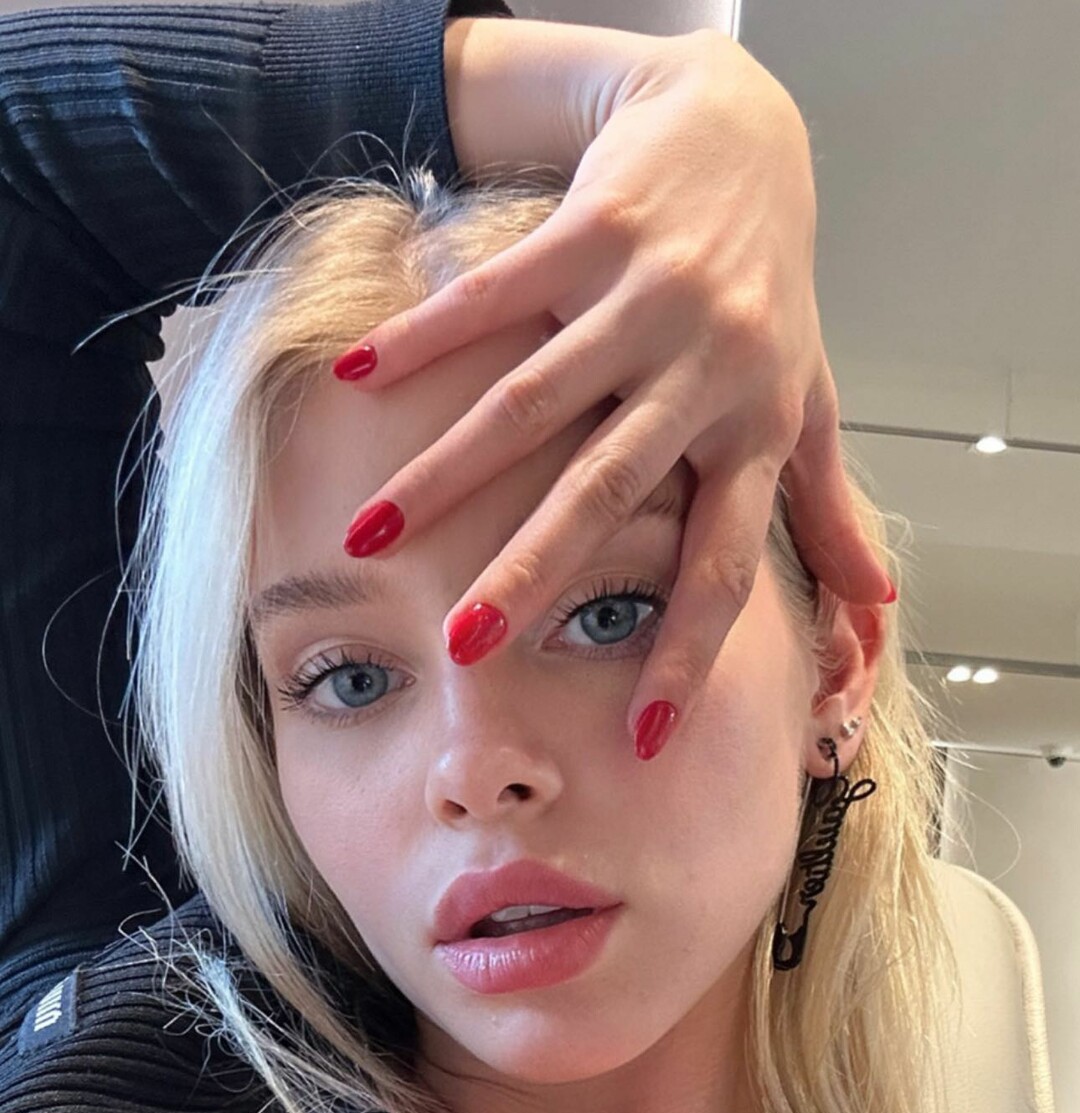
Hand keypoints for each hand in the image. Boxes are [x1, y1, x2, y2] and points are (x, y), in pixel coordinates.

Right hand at [333, 27, 894, 759]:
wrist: (740, 130)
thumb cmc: (769, 289)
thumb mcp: (808, 400)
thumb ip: (827, 508)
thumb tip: (879, 606)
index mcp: (756, 429)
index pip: (724, 561)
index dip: (688, 650)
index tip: (643, 737)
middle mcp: (706, 368)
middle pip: (609, 490)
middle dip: (532, 573)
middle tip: (466, 651)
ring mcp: (648, 296)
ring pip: (533, 401)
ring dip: (444, 471)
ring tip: (368, 538)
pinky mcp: (593, 229)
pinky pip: (496, 296)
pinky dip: (422, 337)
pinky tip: (355, 379)